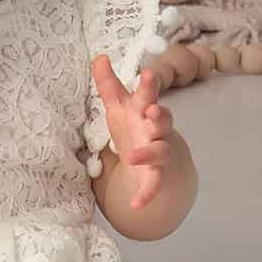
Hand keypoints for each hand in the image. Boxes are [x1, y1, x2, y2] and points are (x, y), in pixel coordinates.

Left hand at [92, 55, 174, 211]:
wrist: (147, 157)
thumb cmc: (133, 124)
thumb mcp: (118, 104)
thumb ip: (108, 82)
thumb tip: (99, 56)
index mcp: (144, 109)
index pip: (148, 94)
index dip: (149, 85)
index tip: (147, 74)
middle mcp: (155, 128)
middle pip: (162, 119)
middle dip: (158, 115)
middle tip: (151, 110)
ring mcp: (158, 150)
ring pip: (160, 150)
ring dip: (148, 153)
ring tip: (131, 157)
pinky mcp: (156, 174)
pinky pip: (154, 183)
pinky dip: (146, 194)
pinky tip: (136, 205)